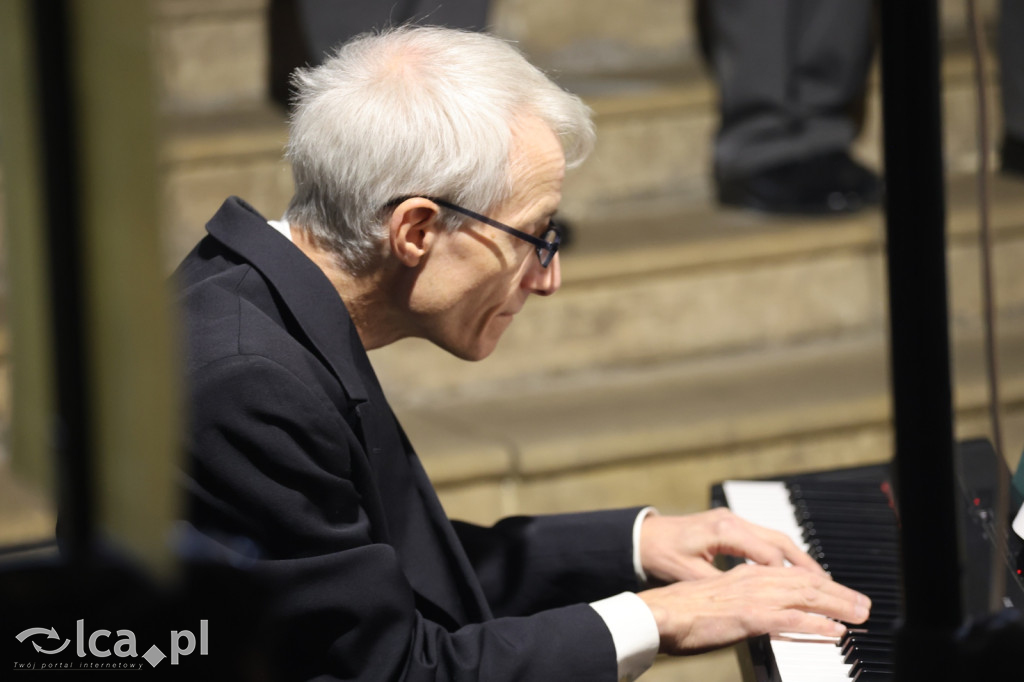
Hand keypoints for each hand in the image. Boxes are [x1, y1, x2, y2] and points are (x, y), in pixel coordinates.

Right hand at [638, 563, 870, 654]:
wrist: (658, 614)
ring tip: (860, 614)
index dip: (819, 584)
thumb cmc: (677, 614)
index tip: (838, 593)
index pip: (790, 576)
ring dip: (838, 605)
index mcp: (743, 575)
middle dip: (838, 593)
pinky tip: (836, 630)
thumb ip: (739, 605)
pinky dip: (818, 623)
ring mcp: (752, 597)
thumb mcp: (714, 602)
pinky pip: (792, 618)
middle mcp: (752, 580)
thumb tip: (754, 617)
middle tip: (863, 603)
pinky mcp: (750, 616)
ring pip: (806, 596)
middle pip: (805, 582)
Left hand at [639, 508, 823, 582]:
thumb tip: (750, 598)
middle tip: (829, 585)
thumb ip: (721, 584)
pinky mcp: (730, 525)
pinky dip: (782, 553)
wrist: (642, 537)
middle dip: (806, 564)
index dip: (788, 577)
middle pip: (780, 541)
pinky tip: (792, 569)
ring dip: (797, 558)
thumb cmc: (661, 555)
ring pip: (775, 538)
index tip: (808, 594)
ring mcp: (732, 520)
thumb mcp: (689, 575)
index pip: (768, 555)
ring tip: (819, 580)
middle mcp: (732, 520)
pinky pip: (764, 538)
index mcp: (724, 531)